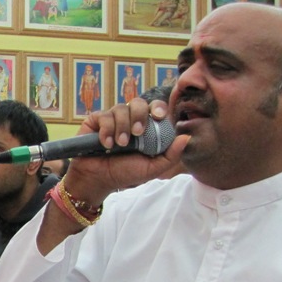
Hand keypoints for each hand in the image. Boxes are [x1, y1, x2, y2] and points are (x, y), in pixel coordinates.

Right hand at [63, 97, 187, 205]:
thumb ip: (170, 155)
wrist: (99, 179)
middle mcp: (129, 119)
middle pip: (138, 102)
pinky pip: (104, 116)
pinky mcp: (96, 121)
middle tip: (137, 133)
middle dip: (139, 116)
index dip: (157, 107)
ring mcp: (112, 119)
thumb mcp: (152, 168)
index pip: (154, 108)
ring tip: (119, 145)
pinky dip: (106, 130)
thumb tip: (186, 137)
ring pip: (120, 108)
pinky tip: (106, 144)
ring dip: (122, 127)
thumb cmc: (125, 173)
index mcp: (145, 127)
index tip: (158, 116)